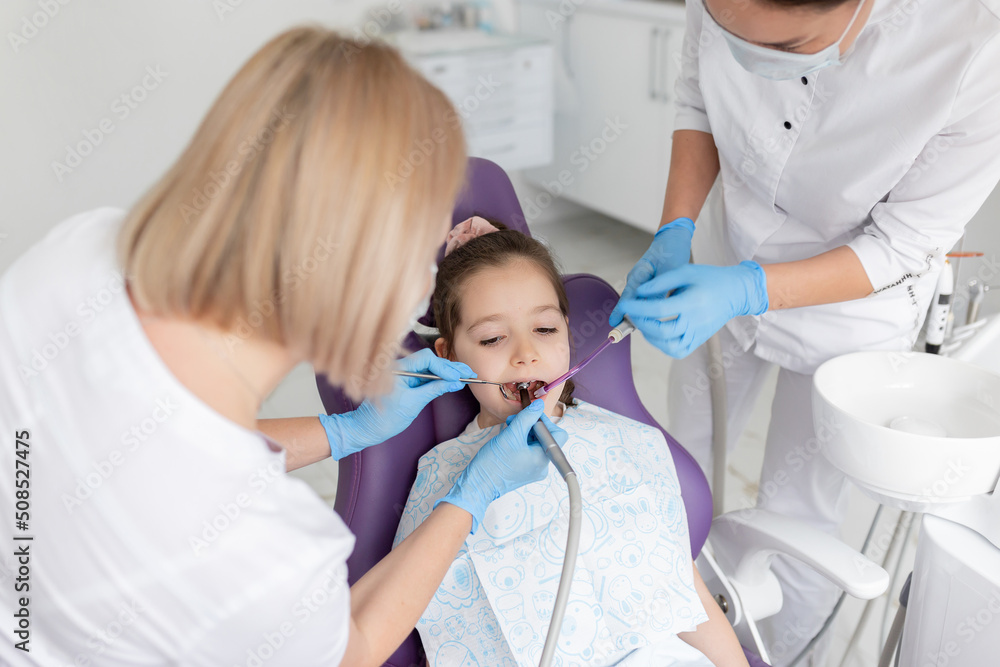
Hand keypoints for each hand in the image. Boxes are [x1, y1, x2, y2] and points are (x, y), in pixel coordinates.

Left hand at [319, 349, 473, 459]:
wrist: (369, 429)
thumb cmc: (385, 418)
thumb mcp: (414, 403)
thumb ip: (435, 390)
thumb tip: (454, 383)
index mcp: (398, 368)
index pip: (426, 359)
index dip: (443, 367)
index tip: (456, 377)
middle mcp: (401, 367)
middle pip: (430, 361)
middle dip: (450, 368)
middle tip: (468, 373)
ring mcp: (405, 375)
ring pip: (430, 369)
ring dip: (448, 373)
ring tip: (466, 376)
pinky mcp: (408, 383)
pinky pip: (427, 377)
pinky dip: (440, 379)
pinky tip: (453, 381)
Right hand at [436, 401, 565, 532]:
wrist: (480, 484)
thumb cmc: (494, 462)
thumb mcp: (512, 434)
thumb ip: (527, 417)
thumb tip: (539, 406)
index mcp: (543, 458)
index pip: (557, 434)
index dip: (544, 421)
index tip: (529, 416)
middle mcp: (542, 466)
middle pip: (545, 438)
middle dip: (531, 426)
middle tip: (515, 420)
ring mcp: (534, 470)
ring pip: (536, 444)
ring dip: (524, 432)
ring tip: (509, 429)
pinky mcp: (525, 471)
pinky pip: (529, 452)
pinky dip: (521, 442)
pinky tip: (509, 440)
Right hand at [609, 217, 694, 326]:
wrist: (674, 239)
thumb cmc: (671, 252)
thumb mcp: (669, 271)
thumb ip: (660, 291)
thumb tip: (653, 310)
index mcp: (638, 275)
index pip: (627, 297)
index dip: (620, 311)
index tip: (613, 324)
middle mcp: (637, 280)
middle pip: (631, 302)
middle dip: (630, 316)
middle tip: (625, 331)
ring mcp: (640, 282)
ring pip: (638, 301)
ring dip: (639, 313)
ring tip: (639, 327)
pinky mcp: (647, 285)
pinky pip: (644, 299)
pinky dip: (646, 308)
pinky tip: (651, 316)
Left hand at [617, 261, 767, 358]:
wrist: (736, 292)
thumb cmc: (710, 278)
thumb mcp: (685, 271)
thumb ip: (661, 281)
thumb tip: (639, 292)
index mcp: (692, 302)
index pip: (658, 310)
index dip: (637, 308)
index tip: (624, 304)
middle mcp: (695, 321)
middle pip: (661, 331)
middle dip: (641, 323)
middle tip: (632, 313)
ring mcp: (698, 334)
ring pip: (668, 346)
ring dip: (650, 336)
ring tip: (643, 323)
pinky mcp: (699, 340)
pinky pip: (677, 351)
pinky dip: (663, 345)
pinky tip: (656, 333)